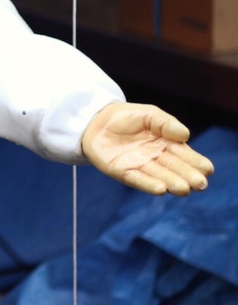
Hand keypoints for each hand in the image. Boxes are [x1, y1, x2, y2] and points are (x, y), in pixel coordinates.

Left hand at [82, 102, 213, 195]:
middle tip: (200, 184)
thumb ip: (166, 123)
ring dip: (171, 183)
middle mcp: (156, 158)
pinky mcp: (122, 171)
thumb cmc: (128, 117)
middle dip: (188, 176)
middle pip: (175, 168)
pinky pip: (137, 179)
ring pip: (159, 176)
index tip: (207, 168)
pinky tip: (161, 189)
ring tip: (184, 189)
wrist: (96, 120)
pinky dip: (148, 184)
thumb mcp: (149, 114)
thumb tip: (185, 135)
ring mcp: (140, 165)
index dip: (196, 162)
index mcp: (167, 144)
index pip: (185, 155)